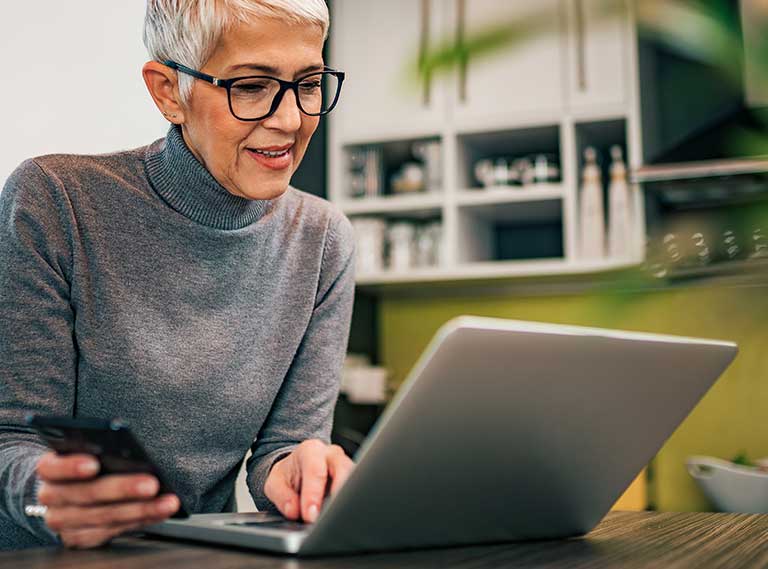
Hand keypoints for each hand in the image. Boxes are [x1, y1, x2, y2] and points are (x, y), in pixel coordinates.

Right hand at [35, 452, 179, 548]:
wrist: (64, 491)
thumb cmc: (83, 464)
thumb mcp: (85, 451)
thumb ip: (102, 452)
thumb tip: (133, 453)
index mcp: (49, 468)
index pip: (53, 467)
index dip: (71, 466)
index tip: (94, 463)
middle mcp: (51, 496)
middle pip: (88, 494)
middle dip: (123, 489)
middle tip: (152, 484)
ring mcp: (64, 520)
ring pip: (104, 516)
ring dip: (141, 509)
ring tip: (167, 502)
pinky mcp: (79, 538)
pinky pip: (112, 531)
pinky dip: (140, 520)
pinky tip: (159, 513)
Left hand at [264, 440, 353, 522]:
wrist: (297, 470)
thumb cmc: (288, 475)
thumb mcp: (275, 483)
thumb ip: (282, 496)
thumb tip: (294, 510)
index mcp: (311, 450)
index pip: (315, 470)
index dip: (313, 494)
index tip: (310, 515)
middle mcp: (332, 454)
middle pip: (343, 469)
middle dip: (337, 495)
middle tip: (328, 518)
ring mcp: (346, 465)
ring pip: (356, 479)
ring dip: (347, 500)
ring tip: (337, 519)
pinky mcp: (354, 479)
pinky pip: (357, 490)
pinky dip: (351, 504)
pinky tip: (343, 517)